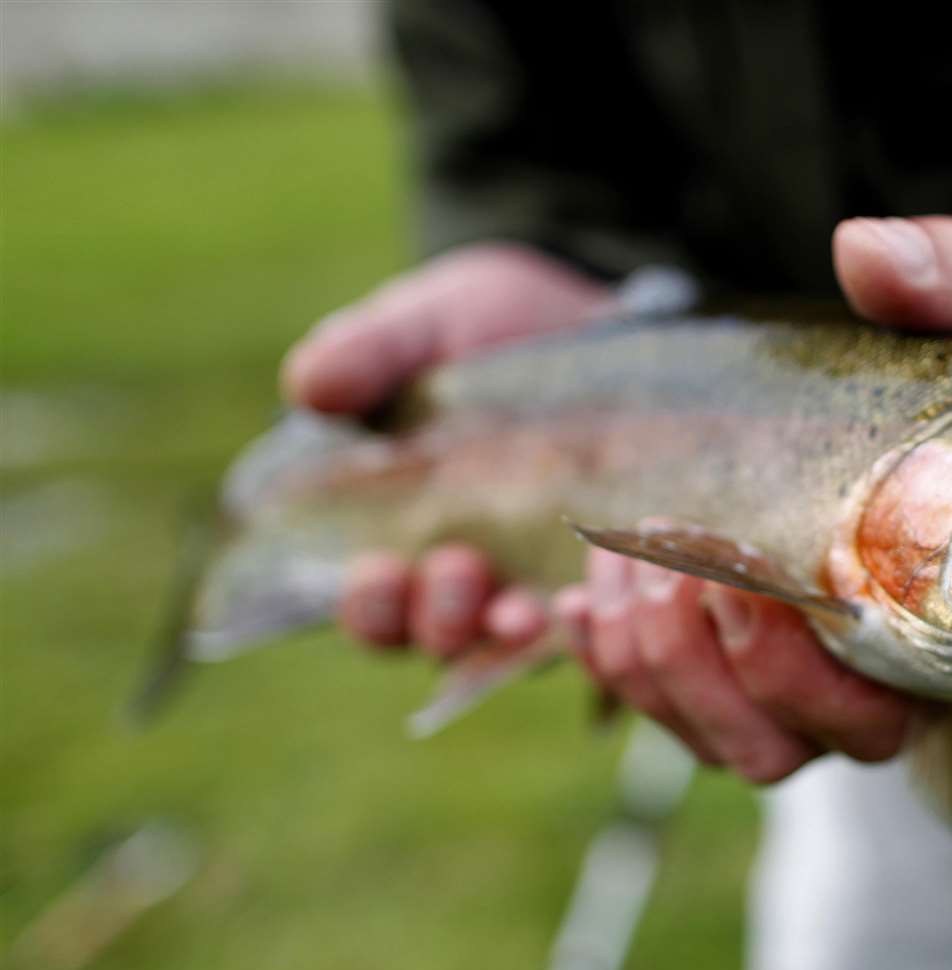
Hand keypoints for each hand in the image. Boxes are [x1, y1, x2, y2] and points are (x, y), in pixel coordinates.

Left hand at [284, 220, 951, 780]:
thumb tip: (866, 248)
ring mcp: (772, 691)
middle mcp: (851, 685)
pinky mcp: (706, 673)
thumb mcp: (941, 306)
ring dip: (638, 660)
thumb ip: (936, 274)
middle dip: (693, 665)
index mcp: (925, 624)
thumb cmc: (920, 370)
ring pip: (702, 741)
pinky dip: (599, 661)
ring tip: (608, 558)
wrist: (851, 398)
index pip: (875, 711)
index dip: (794, 669)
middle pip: (768, 748)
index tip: (737, 575)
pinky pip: (651, 708)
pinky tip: (567, 596)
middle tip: (656, 557)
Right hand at [284, 242, 611, 655]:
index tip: (377, 570)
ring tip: (521, 609)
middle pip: (440, 638)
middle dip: (441, 619)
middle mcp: (471, 573)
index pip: (373, 610)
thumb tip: (307, 388)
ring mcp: (543, 574)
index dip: (370, 608)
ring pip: (514, 639)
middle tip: (459, 569)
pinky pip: (600, 621)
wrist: (590, 313)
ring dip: (510, 631)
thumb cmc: (483, 327)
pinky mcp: (609, 567)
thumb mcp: (423, 325)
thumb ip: (365, 352)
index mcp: (402, 533)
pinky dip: (588, 620)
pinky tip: (589, 597)